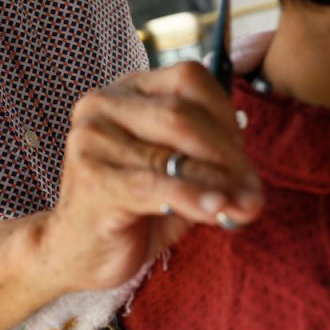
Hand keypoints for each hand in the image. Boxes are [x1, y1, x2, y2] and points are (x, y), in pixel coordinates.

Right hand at [42, 62, 261, 292]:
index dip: (226, 115)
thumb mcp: (174, 175)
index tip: (244, 154)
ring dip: (219, 182)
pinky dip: (193, 197)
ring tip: (245, 206)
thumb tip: (252, 186)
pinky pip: (155, 184)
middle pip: (182, 114)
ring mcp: (92, 140)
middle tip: (253, 190)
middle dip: (228, 154)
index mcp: (127, 90)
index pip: (189, 79)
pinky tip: (217, 211)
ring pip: (173, 151)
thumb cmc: (130, 207)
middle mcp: (103, 105)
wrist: (76, 250)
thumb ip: (209, 166)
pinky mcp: (93, 179)